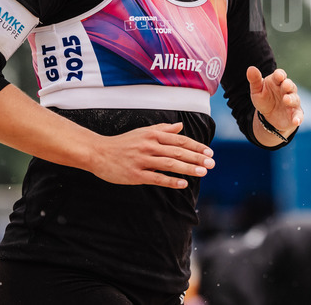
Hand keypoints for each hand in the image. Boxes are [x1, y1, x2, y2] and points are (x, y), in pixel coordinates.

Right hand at [89, 122, 214, 187]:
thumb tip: (180, 126)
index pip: (180, 140)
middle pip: (178, 151)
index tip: (209, 152)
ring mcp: (142, 160)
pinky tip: (183, 184)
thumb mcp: (143, 132)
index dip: (196, 146)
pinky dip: (171, 181)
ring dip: (188, 168)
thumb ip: (163, 129)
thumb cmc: (123, 143)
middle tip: (212, 164)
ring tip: (202, 172)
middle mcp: (149, 146)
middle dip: (197, 158)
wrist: (98, 152)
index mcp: (153, 135)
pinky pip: (156, 178)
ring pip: (170, 164)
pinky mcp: (135, 174)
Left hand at [246, 66, 303, 133]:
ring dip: (291, 99)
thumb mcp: (257, 90)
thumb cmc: (264, 99)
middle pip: (290, 85)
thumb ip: (255, 80)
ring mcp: (292, 102)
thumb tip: (251, 68)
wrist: (268, 116)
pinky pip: (299, 115)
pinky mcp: (295, 114)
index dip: (280, 75)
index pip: (280, 75)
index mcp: (277, 81)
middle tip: (285, 86)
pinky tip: (296, 121)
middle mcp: (287, 90)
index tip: (278, 76)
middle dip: (288, 85)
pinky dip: (298, 118)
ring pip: (294, 99)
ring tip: (286, 100)